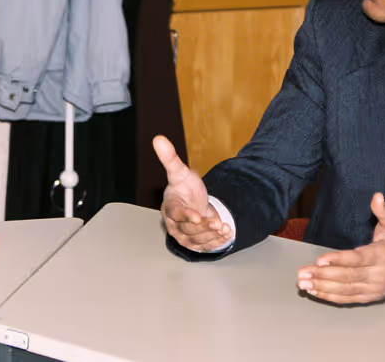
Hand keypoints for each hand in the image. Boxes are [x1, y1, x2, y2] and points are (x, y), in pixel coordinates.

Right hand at [154, 135, 231, 251]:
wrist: (192, 203)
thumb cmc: (183, 188)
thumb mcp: (179, 172)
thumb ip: (169, 158)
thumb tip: (158, 138)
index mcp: (170, 207)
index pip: (176, 214)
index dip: (187, 216)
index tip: (198, 217)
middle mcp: (175, 224)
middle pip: (189, 228)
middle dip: (205, 226)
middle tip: (218, 222)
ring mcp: (184, 235)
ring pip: (198, 239)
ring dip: (212, 235)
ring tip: (224, 227)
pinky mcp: (194, 243)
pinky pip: (204, 246)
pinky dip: (216, 242)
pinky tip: (226, 235)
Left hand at [295, 192, 384, 303]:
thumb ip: (384, 211)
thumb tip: (377, 196)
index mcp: (382, 256)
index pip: (358, 259)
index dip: (339, 260)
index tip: (320, 259)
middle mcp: (377, 275)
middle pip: (347, 276)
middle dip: (322, 275)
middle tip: (302, 273)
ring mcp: (372, 288)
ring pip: (345, 289)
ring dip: (322, 287)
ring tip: (303, 283)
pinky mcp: (368, 297)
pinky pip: (347, 298)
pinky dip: (329, 296)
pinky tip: (314, 291)